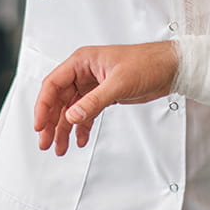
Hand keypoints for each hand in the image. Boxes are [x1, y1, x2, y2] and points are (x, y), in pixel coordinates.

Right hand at [33, 42, 177, 155]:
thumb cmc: (148, 63)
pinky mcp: (104, 95)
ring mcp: (93, 84)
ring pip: (71, 108)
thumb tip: (72, 116)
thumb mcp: (119, 84)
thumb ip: (94, 102)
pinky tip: (81, 140)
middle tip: (46, 142)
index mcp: (82, 61)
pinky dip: (82, 127)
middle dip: (51, 122)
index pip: (53, 84)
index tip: (39, 125)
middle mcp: (84, 72)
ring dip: (65, 128)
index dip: (43, 106)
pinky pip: (86, 112)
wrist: (171, 68)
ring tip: (61, 148)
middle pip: (59, 99)